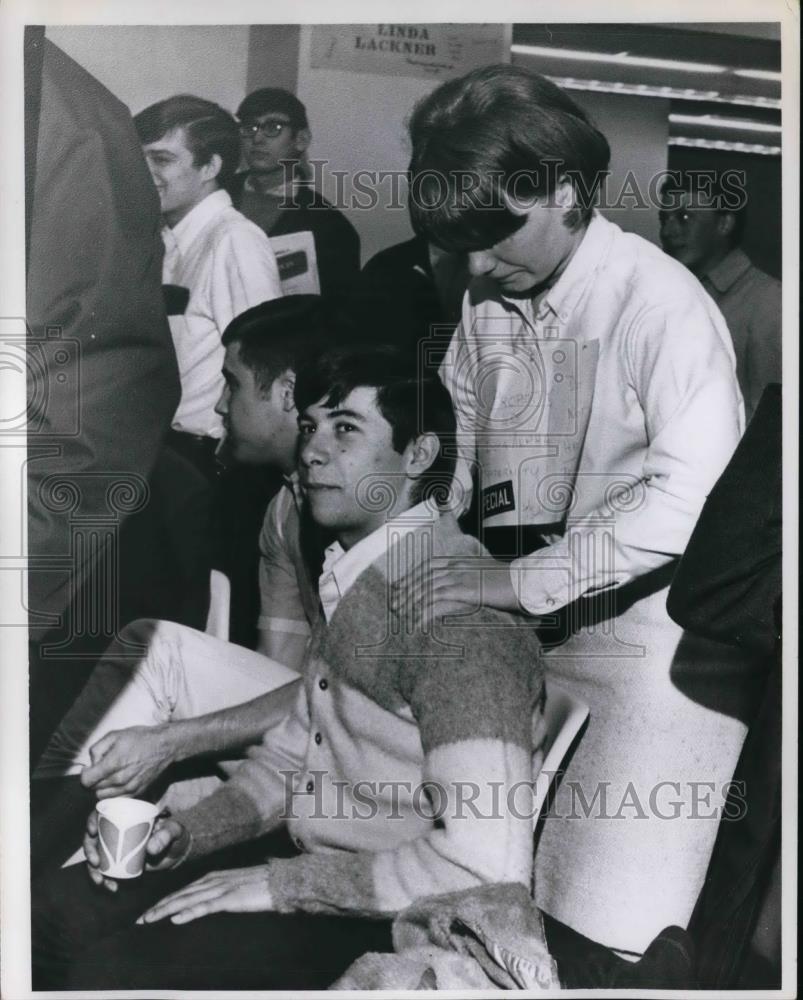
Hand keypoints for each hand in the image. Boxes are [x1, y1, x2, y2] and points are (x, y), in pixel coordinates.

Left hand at [81, 724, 178, 798]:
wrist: (164, 746)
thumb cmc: (140, 738)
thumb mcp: (114, 734)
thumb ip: (96, 749)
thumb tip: (91, 764)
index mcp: (113, 763)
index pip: (86, 781)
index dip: (85, 773)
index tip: (90, 768)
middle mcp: (120, 779)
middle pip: (94, 788)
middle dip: (95, 779)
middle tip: (104, 768)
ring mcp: (129, 787)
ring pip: (103, 796)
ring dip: (103, 787)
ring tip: (111, 775)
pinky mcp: (137, 792)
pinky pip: (116, 799)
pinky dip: (113, 793)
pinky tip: (118, 782)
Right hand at [84, 809, 190, 892]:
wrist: (178, 852)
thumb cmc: (176, 835)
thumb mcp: (174, 831)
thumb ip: (166, 835)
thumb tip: (150, 849)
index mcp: (128, 814)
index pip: (104, 812)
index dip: (92, 819)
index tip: (92, 831)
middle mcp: (117, 829)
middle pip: (94, 836)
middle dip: (89, 850)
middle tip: (95, 862)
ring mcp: (116, 846)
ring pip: (96, 855)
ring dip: (93, 869)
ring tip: (100, 881)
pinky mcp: (118, 860)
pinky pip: (105, 868)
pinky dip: (104, 878)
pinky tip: (110, 886)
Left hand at [137, 866, 273, 924]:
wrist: (283, 881)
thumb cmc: (262, 886)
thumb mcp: (236, 887)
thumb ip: (219, 894)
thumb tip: (204, 904)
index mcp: (214, 877)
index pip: (183, 891)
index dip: (164, 902)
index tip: (148, 913)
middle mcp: (214, 880)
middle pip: (180, 894)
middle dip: (158, 907)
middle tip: (140, 919)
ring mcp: (222, 888)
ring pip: (187, 899)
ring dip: (166, 910)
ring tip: (149, 919)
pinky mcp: (231, 898)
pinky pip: (206, 906)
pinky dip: (189, 911)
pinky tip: (177, 918)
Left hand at [389, 555, 519, 626]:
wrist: (525, 580)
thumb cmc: (507, 579)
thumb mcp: (483, 571)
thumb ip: (467, 575)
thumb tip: (457, 586)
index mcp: (459, 559)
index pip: (427, 566)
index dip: (411, 576)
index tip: (398, 587)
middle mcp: (456, 565)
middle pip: (423, 577)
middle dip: (406, 591)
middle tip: (394, 604)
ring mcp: (461, 577)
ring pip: (428, 589)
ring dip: (411, 602)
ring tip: (401, 615)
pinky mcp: (466, 591)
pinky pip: (440, 601)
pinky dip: (426, 612)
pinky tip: (418, 622)